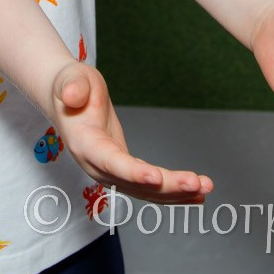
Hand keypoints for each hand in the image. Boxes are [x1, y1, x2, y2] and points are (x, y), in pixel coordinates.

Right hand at [48, 62, 211, 203]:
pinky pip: (149, 188)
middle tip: (197, 184)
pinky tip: (197, 194)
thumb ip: (71, 86)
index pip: (109, 161)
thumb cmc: (71, 86)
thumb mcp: (70, 79)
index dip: (131, 171)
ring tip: (206, 188)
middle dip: (167, 186)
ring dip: (177, 193)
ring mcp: (111, 172)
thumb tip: (71, 95)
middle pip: (134, 183)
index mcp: (84, 144)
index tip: (155, 178)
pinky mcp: (124, 171)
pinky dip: (173, 192)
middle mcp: (97, 166)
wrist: (67, 98)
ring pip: (145, 191)